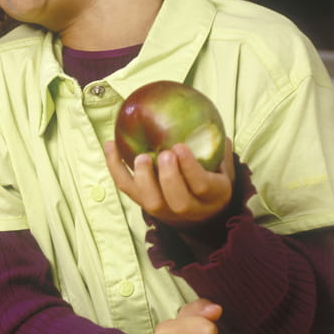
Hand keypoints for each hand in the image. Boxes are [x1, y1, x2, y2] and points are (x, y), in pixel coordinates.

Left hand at [105, 138, 234, 229]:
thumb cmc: (212, 180)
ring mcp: (164, 210)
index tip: (180, 147)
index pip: (202, 186)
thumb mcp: (223, 167)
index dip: (191, 168)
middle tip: (164, 154)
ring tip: (141, 157)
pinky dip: (115, 167)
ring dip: (144, 178)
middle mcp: (189, 208)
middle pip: (178, 201)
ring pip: (151, 202)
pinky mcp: (143, 204)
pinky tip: (111, 144)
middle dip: (169, 177)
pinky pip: (127, 188)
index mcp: (213, 196)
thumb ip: (218, 148)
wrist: (201, 213)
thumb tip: (209, 119)